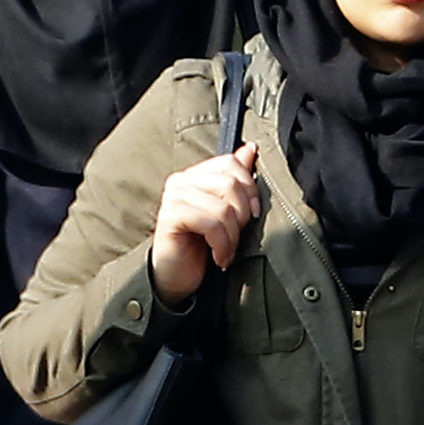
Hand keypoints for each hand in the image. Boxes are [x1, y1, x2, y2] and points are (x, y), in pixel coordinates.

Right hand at [151, 143, 260, 305]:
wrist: (177, 275)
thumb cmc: (203, 243)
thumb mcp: (227, 211)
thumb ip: (236, 179)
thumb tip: (251, 149)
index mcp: (197, 174)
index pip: (232, 162)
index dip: (251, 188)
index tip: (254, 214)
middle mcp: (181, 180)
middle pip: (230, 184)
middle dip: (242, 216)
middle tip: (237, 236)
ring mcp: (173, 196)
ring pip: (224, 208)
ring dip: (232, 237)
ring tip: (227, 251)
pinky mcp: (170, 216)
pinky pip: (211, 224)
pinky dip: (222, 244)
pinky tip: (220, 257)